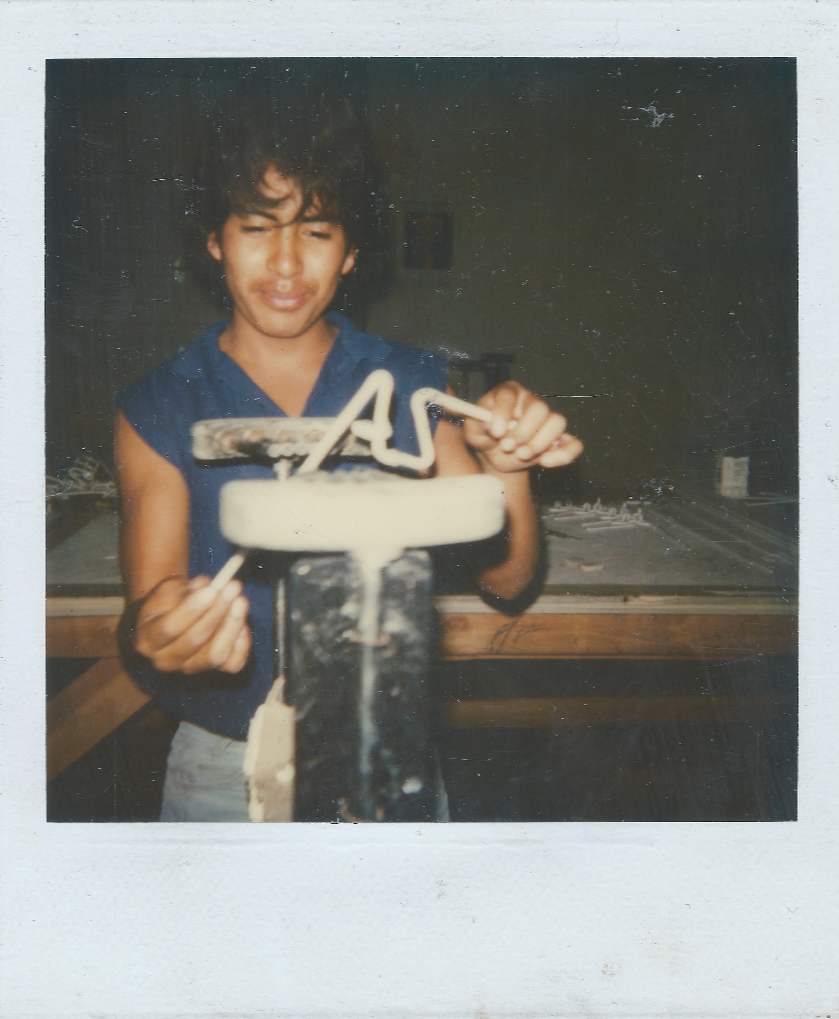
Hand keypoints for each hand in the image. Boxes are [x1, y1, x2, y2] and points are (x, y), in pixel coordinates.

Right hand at [132, 575, 250, 674]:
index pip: (169, 628)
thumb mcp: (169, 590)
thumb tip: (206, 585)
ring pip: (215, 655)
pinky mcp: (213, 672)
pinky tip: (242, 621)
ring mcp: (190, 669)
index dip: (191, 609)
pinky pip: (233, 663)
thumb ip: (184, 588)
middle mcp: (166, 660)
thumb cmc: (169, 603)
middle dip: (216, 611)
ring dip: (232, 625)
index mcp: (148, 640)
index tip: (211, 589)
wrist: (173, 619)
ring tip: (240, 601)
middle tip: (232, 587)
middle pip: (194, 641)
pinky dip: (241, 643)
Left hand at [463, 381, 583, 472]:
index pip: (509, 394)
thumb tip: (481, 419)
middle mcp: (531, 402)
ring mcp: (548, 420)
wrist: (497, 456)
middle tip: (508, 446)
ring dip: (540, 442)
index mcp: (508, 393)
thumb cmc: (485, 437)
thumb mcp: (472, 431)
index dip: (503, 412)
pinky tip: (544, 462)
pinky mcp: (560, 440)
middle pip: (538, 407)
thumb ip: (473, 422)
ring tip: (521, 455)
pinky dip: (563, 455)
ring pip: (558, 422)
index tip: (496, 432)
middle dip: (523, 431)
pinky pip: (573, 444)